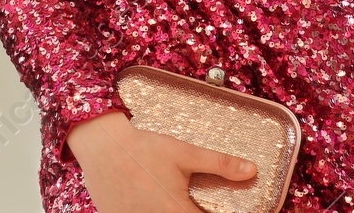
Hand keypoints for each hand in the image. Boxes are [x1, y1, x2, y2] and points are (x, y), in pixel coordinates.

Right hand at [68, 111, 257, 212]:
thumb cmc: (143, 149)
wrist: (102, 146)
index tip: (212, 206)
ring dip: (171, 210)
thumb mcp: (184, 153)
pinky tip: (151, 200)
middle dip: (191, 210)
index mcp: (177, 212)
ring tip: (168, 198)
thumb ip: (220, 165)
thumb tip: (251, 170)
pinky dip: (151, 210)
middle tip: (185, 197)